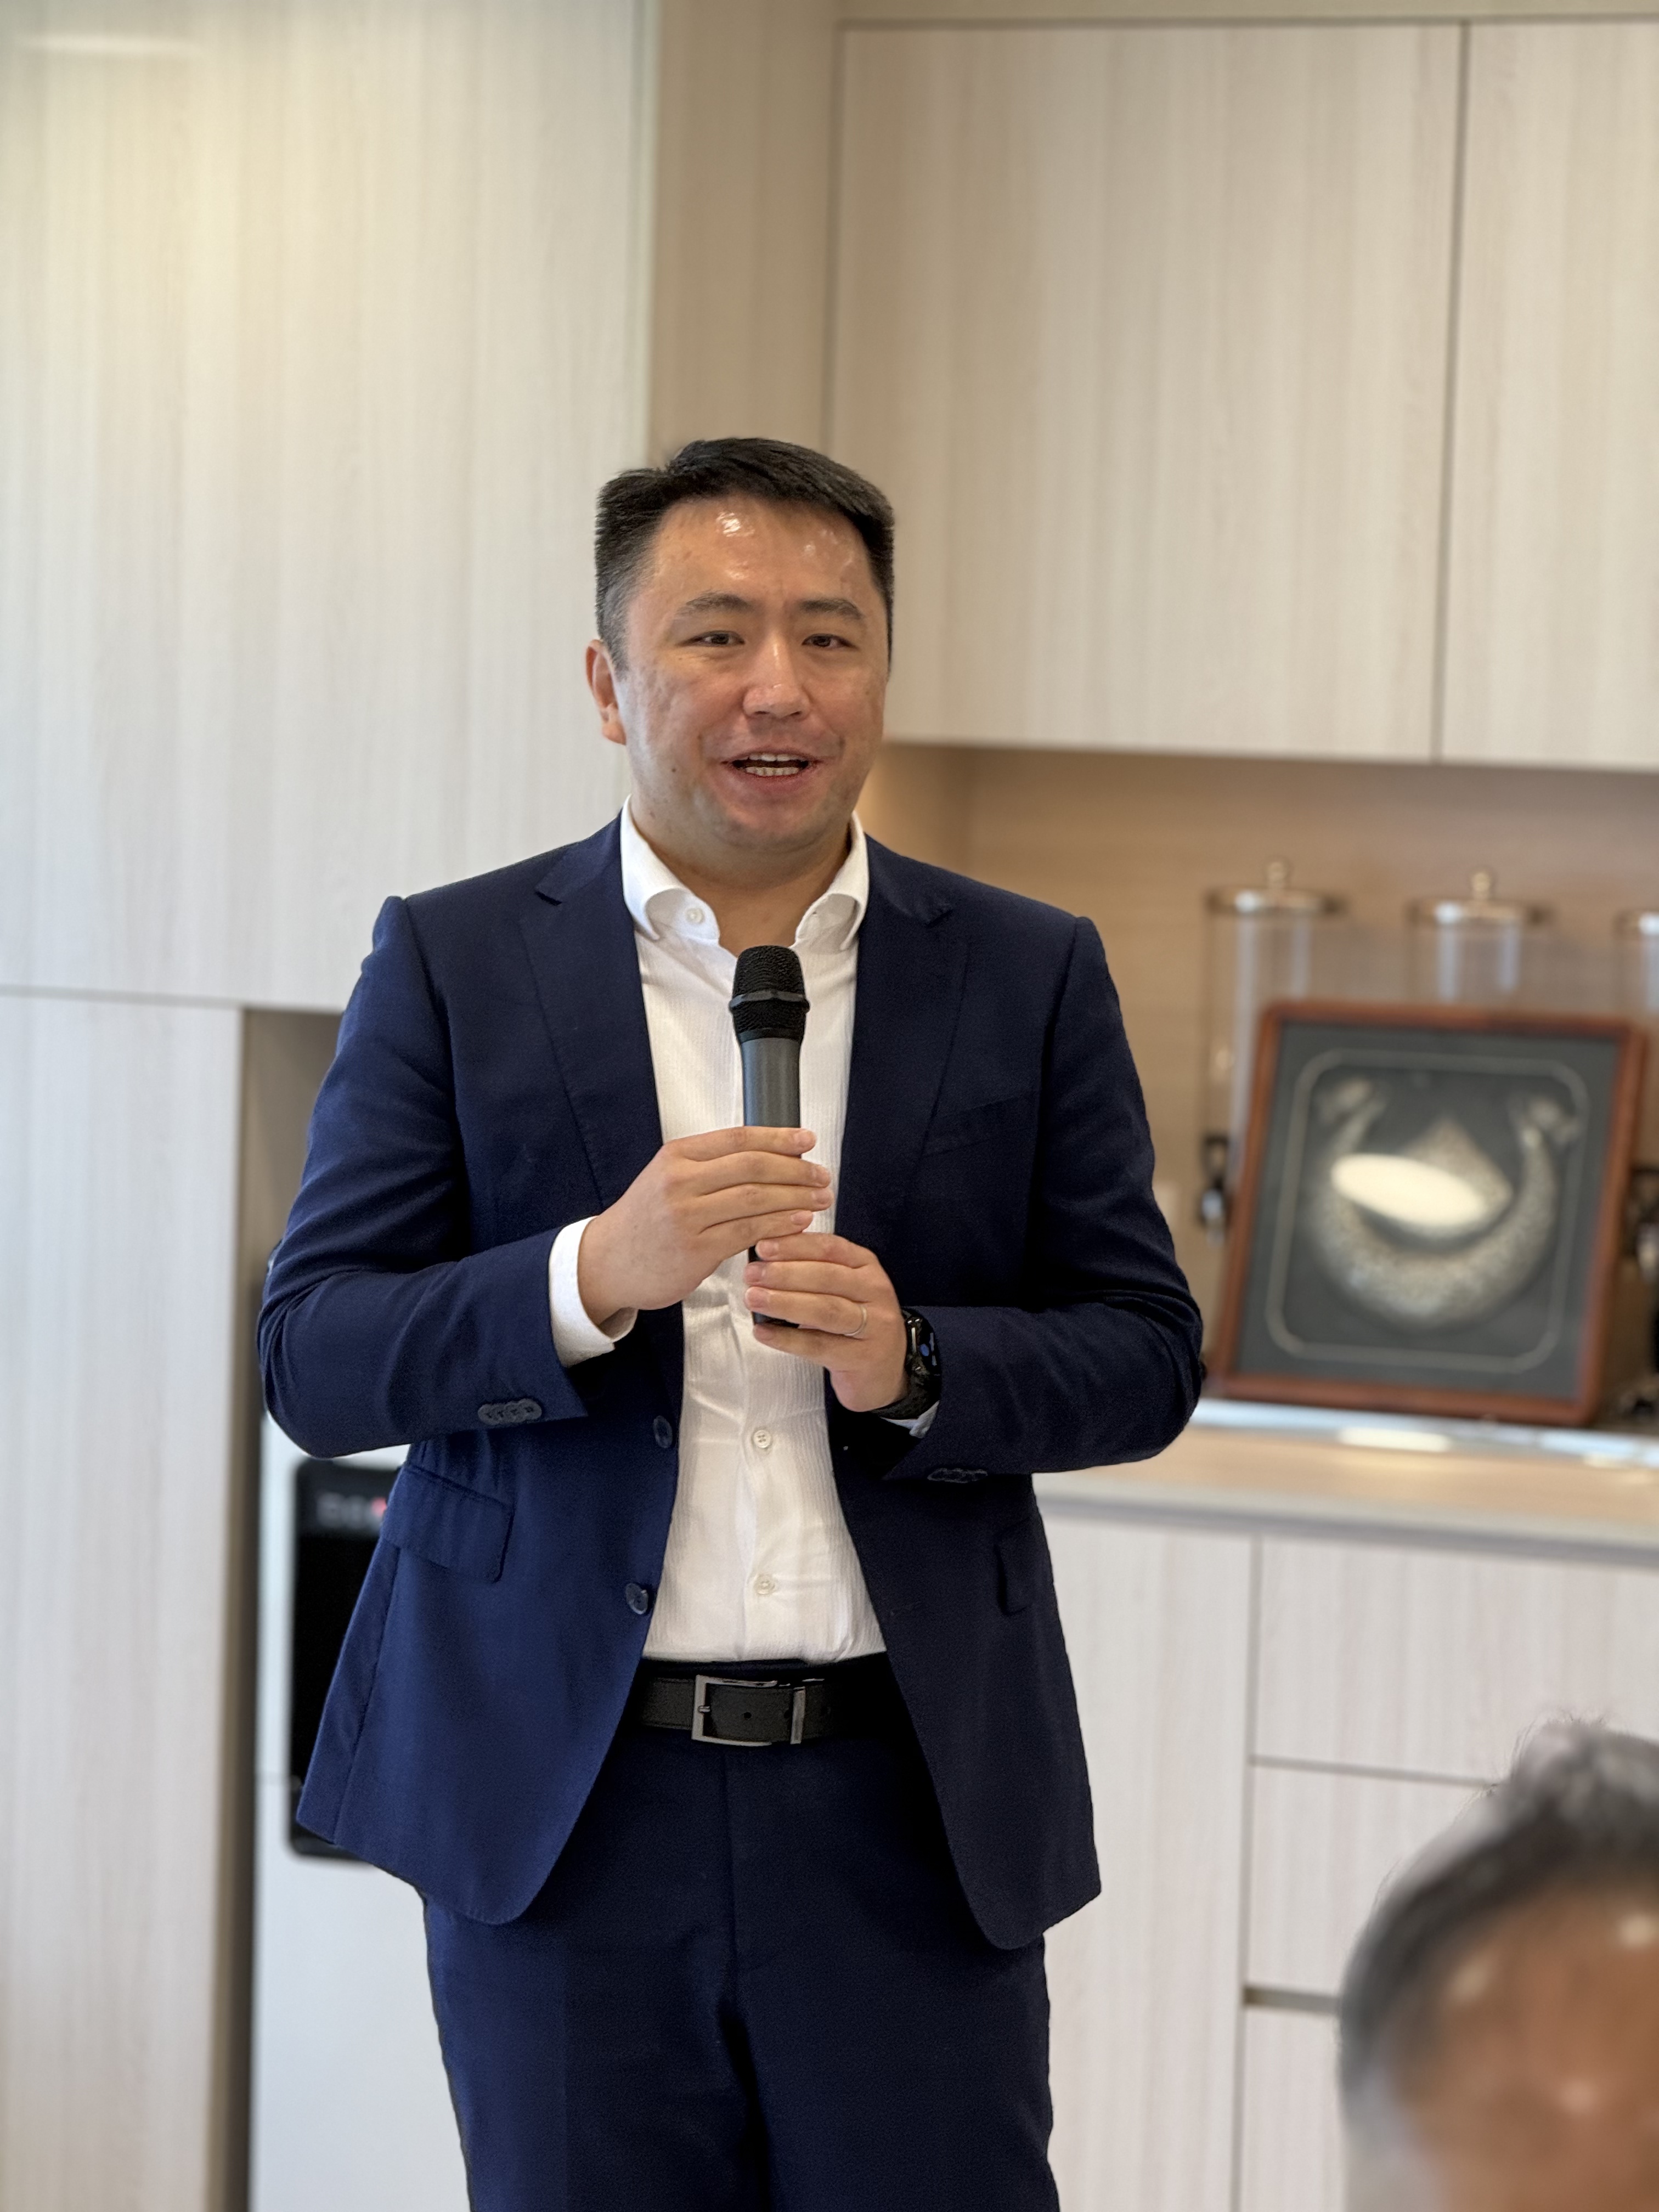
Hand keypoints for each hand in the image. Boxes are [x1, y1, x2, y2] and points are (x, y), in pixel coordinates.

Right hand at [578, 1128, 829, 1324]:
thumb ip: (709, 1165)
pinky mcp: (695, 1249)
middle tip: (821, 1174)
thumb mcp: (667, 1177)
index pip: (738, 1138)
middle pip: (752, 1165)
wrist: (607, 1262)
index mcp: (676, 1155)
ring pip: (755, 1198)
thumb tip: (767, 1153)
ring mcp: (687, 1216)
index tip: (807, 1139)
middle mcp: (680, 1181)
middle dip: (795, 1168)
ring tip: (821, 1197)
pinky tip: (800, 1221)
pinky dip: (780, 1224)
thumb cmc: (645, 1221)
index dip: (779, 1137)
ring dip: (795, 1196)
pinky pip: (748, 1232)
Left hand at [743, 1233, 908, 1412]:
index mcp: (866, 1266)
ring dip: (785, 1303)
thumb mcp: (840, 1288)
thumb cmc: (852, 1323)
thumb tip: (764, 1258)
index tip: (762, 1247)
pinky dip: (787, 1339)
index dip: (795, 1246)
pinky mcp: (863, 1357)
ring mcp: (874, 1325)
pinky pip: (820, 1346)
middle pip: (827, 1277)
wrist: (884, 1370)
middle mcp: (875, 1291)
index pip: (830, 1248)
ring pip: (825, 1310)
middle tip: (752, 1275)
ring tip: (753, 1299)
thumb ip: (811, 1270)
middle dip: (785, 1274)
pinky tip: (763, 1332)